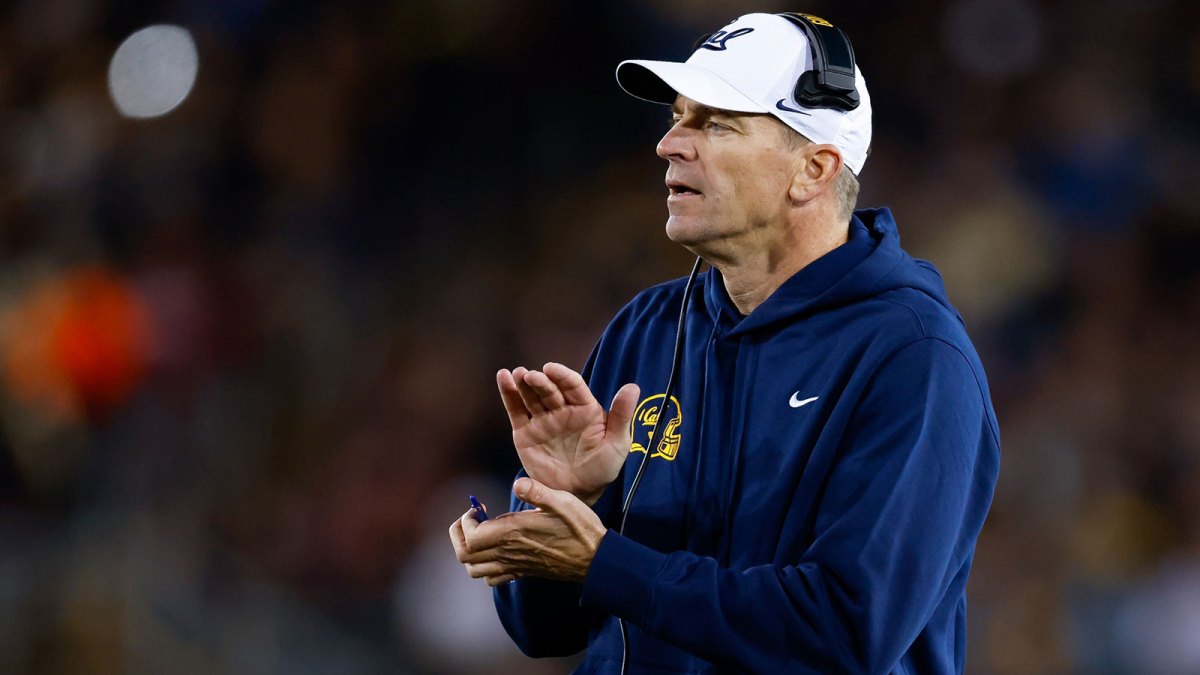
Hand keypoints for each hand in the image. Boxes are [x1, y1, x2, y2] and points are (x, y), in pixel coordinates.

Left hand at [449, 477, 606, 585]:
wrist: (595, 559)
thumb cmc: (580, 528)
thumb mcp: (562, 501)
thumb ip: (537, 491)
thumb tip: (517, 483)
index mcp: (513, 533)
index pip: (471, 536)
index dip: (465, 521)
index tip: (478, 508)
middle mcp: (509, 553)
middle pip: (465, 556)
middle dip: (459, 536)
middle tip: (469, 520)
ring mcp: (514, 566)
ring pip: (475, 570)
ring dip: (469, 552)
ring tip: (479, 535)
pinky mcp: (522, 573)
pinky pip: (492, 578)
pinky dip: (486, 566)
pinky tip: (497, 550)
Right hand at [497, 363, 638, 503]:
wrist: (579, 494)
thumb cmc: (602, 468)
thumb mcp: (617, 443)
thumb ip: (622, 415)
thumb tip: (633, 386)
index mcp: (584, 408)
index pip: (573, 385)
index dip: (562, 375)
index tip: (551, 369)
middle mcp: (562, 409)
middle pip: (549, 390)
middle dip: (540, 382)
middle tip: (531, 376)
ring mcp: (542, 420)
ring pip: (531, 397)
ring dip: (522, 384)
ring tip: (516, 374)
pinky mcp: (525, 432)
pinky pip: (516, 411)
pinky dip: (508, 394)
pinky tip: (503, 378)